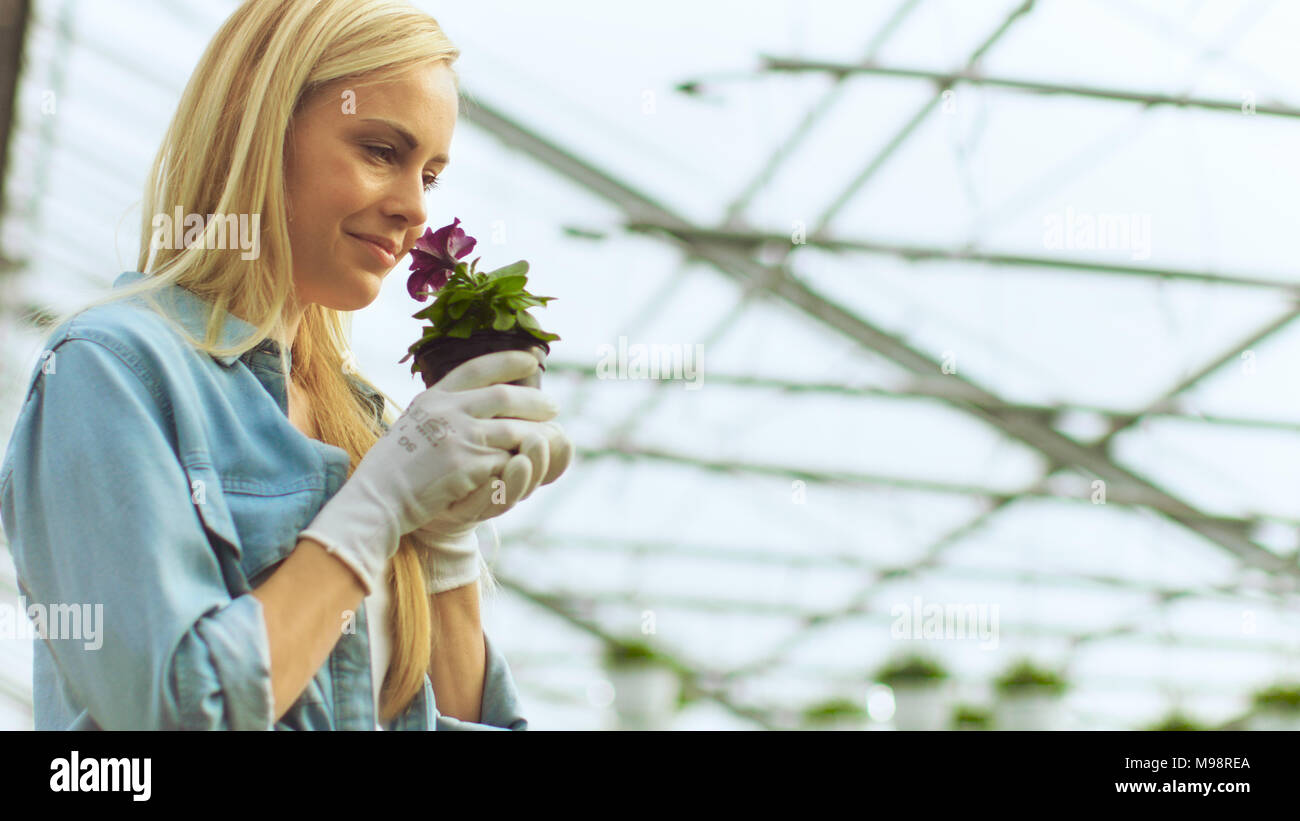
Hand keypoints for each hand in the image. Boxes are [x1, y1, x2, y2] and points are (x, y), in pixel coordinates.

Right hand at [409, 349, 573, 591]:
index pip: (477, 369)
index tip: (531, 361)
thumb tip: (476, 399)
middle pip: (504, 397)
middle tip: (553, 407)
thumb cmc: (394, 468)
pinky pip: (506, 461)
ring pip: (514, 430)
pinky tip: (524, 466)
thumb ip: (443, 410)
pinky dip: (518, 465)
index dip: (507, 361)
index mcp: (433, 398)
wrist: (377, 499)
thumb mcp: (414, 423)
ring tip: (549, 437)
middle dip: (534, 402)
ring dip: (536, 435)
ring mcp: (459, 437)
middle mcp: (447, 411)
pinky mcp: (468, 465)